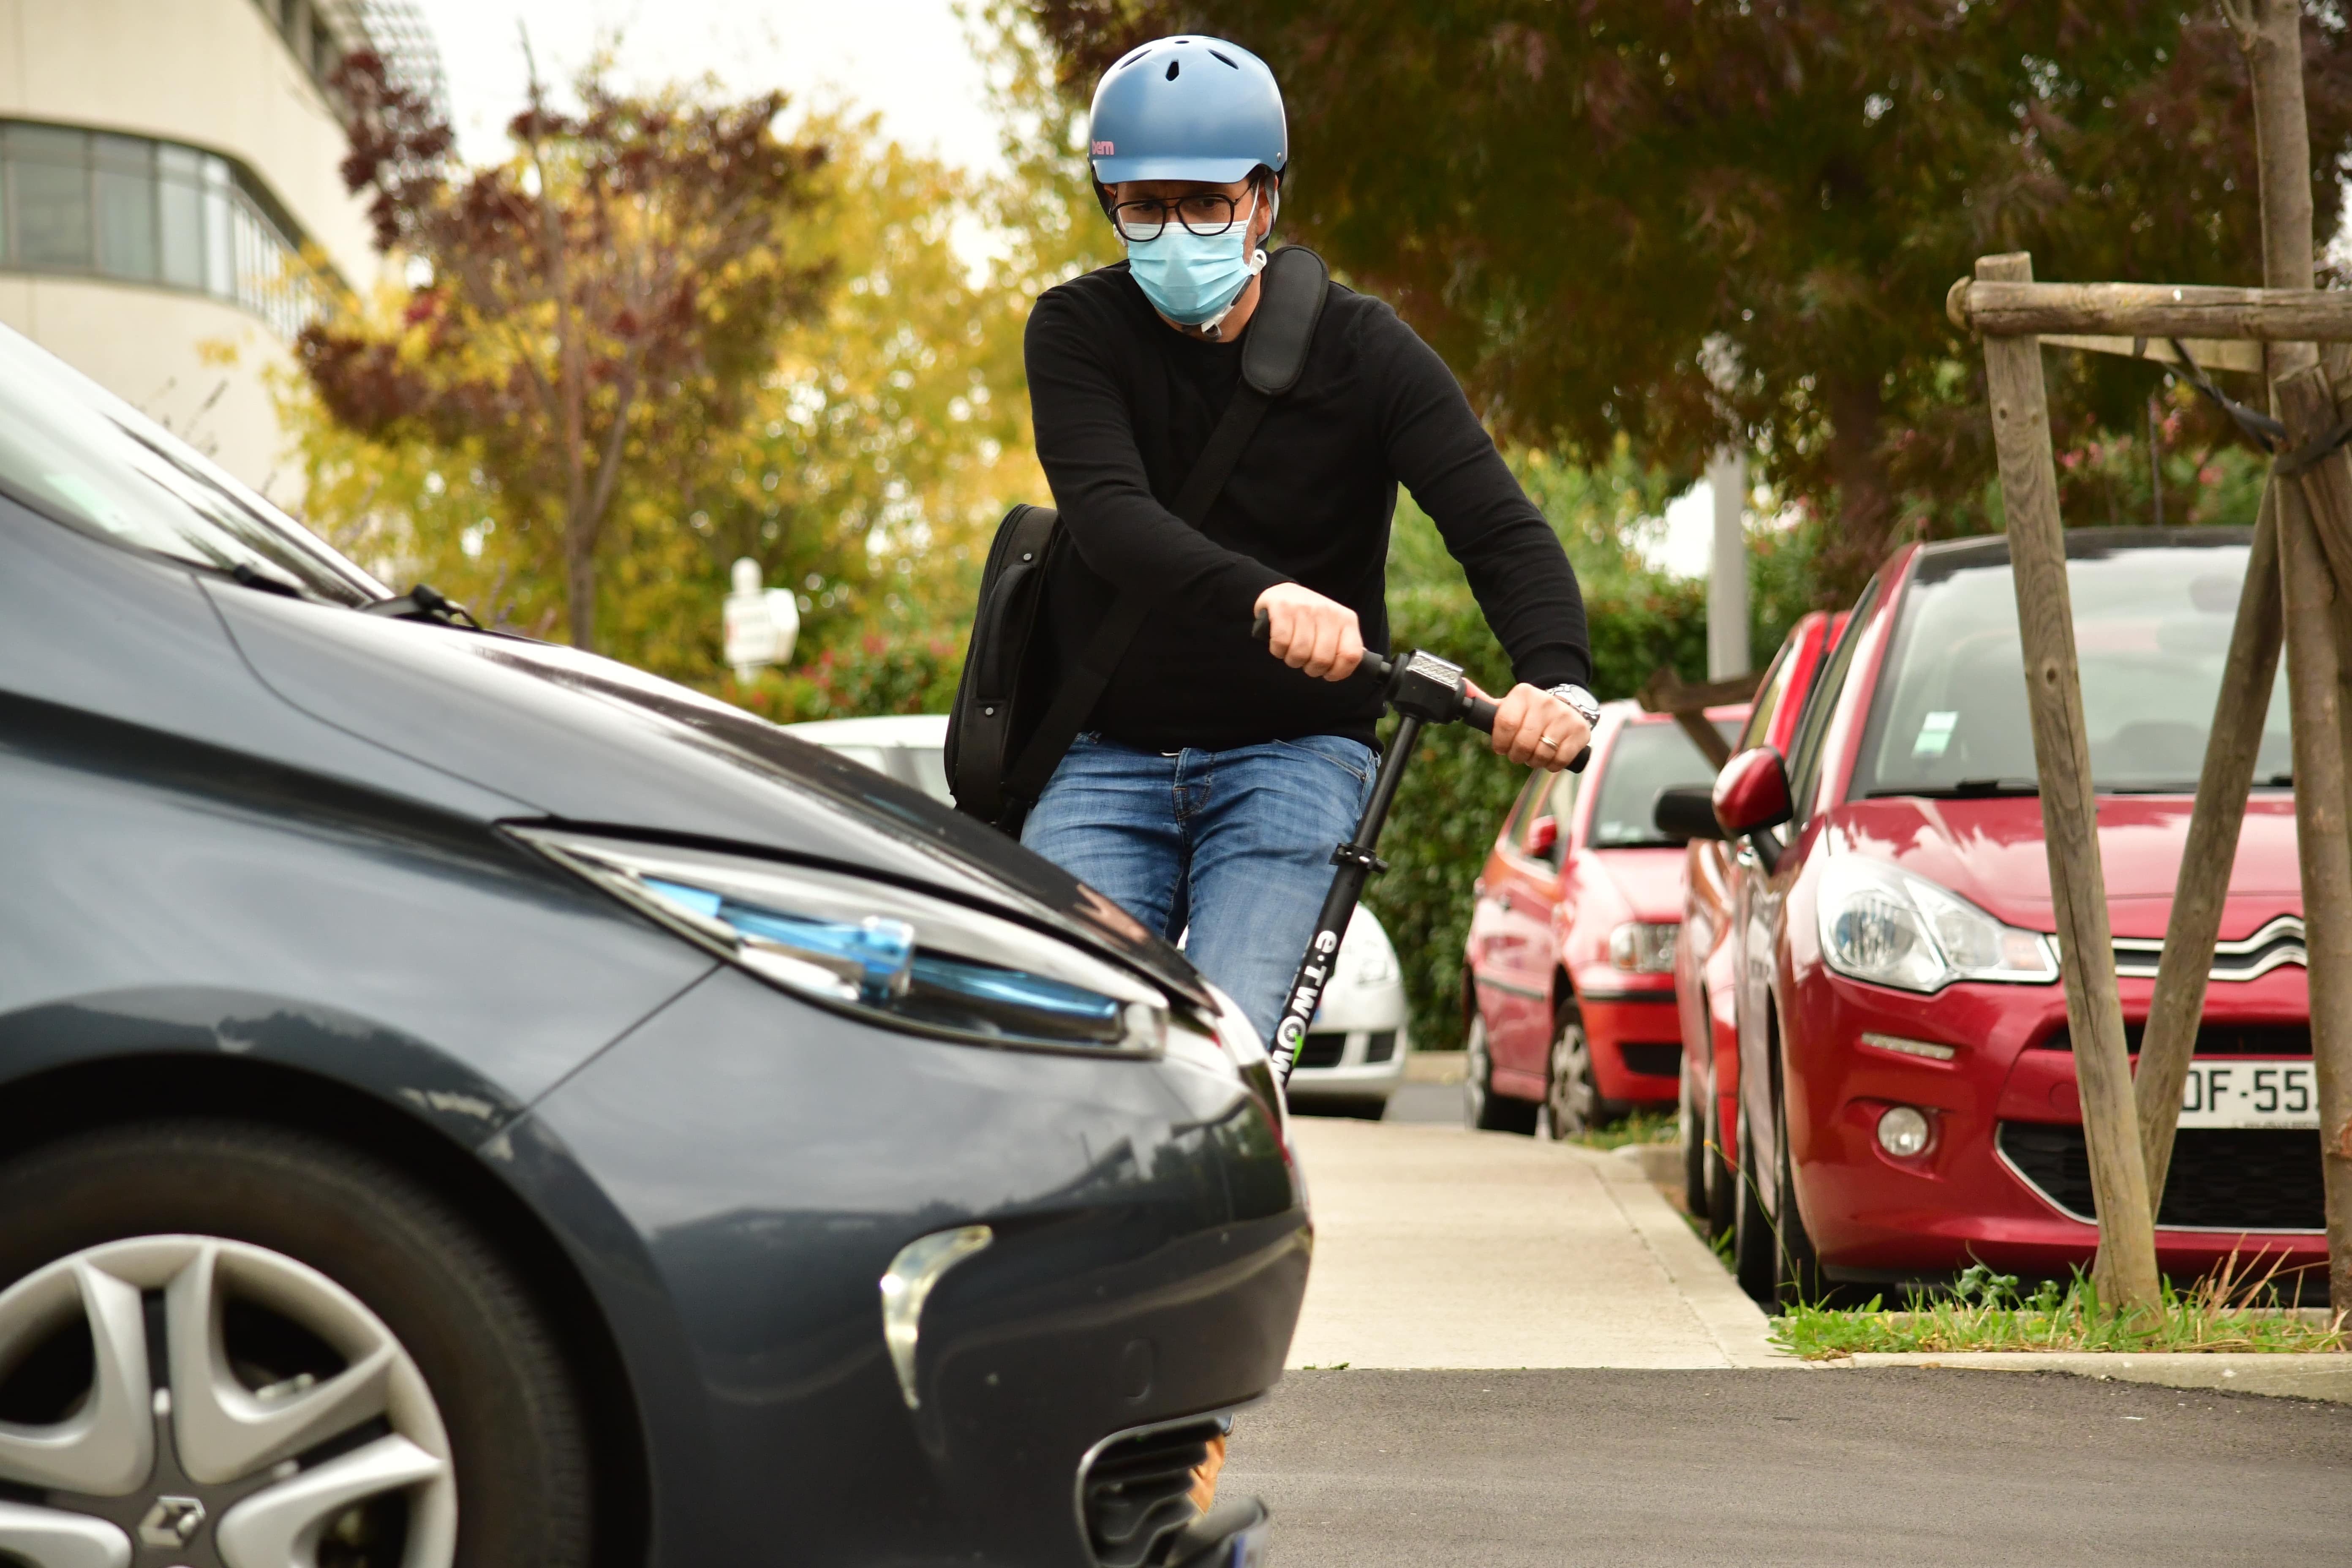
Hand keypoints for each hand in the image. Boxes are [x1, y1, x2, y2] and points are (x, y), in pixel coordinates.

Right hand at [1254, 582, 1363, 680]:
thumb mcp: (1334, 627)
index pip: (1351, 655)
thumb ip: (1344, 645)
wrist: (1284, 593)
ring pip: (1299, 654)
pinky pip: (1281, 643)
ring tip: (1291, 652)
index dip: (1338, 672)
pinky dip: (1278, 650)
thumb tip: (1352, 662)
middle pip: (1322, 659)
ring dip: (1292, 660)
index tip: (1328, 674)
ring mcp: (1305, 608)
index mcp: (1346, 619)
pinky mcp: (1282, 607)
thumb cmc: (1311, 617)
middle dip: (1311, 669)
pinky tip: (1280, 645)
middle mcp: (1327, 612)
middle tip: (1306, 662)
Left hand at [1476, 681, 1591, 770]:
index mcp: (1523, 693)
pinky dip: (1551, 765)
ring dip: (1534, 761)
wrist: (1566, 707)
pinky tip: (1550, 756)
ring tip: (1534, 754)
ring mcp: (1564, 716)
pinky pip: (1560, 760)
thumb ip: (1485, 703)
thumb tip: (1461, 687)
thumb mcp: (1508, 706)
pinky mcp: (1579, 731)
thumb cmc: (1529, 713)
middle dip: (1517, 755)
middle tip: (1519, 754)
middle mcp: (1545, 701)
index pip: (1505, 724)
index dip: (1501, 743)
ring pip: (1541, 753)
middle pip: (1523, 743)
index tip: (1502, 747)